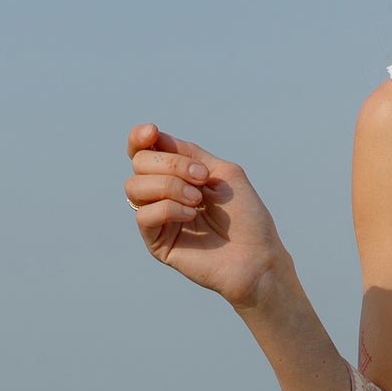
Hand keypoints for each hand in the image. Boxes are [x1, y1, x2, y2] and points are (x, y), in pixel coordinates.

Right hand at [123, 123, 290, 307]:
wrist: (257, 258)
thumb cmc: (247, 218)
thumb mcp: (221, 172)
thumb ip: (190, 153)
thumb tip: (155, 137)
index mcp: (176, 175)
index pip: (142, 151)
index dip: (139, 137)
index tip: (152, 132)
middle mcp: (163, 194)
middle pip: (139, 163)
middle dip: (170, 165)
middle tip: (201, 180)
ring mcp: (159, 219)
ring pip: (134, 187)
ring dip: (169, 186)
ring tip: (197, 200)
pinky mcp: (157, 244)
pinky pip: (143, 215)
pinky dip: (168, 209)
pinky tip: (191, 216)